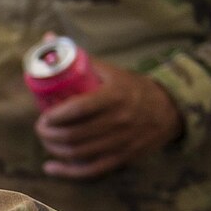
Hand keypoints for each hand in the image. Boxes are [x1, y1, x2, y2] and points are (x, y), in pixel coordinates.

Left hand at [37, 59, 183, 179]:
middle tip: (41, 128)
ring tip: (47, 141)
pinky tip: (51, 167)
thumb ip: (79, 58)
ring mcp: (123, 140)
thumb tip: (47, 39)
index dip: (54, 116)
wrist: (170, 109)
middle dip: (49, 134)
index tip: (43, 115)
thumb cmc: (130, 87)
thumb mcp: (110, 71)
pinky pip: (91, 170)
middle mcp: (121, 119)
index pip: (78, 109)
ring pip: (79, 152)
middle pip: (74, 134)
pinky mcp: (124, 157)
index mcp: (116, 95)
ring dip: (55, 149)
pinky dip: (67, 171)